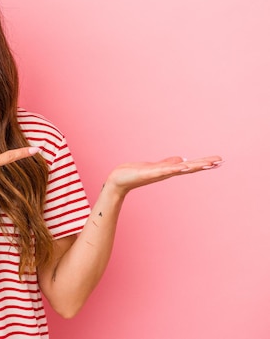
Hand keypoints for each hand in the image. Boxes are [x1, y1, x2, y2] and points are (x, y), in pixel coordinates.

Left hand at [105, 155, 223, 197]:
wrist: (119, 180)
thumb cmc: (135, 173)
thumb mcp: (155, 166)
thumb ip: (168, 163)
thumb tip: (182, 159)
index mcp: (169, 170)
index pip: (190, 166)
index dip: (203, 163)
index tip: (219, 160)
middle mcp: (166, 173)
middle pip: (189, 167)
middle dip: (204, 164)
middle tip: (220, 161)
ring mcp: (159, 173)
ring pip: (179, 169)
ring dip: (193, 166)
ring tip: (207, 163)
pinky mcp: (149, 173)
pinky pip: (164, 170)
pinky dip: (173, 168)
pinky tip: (182, 165)